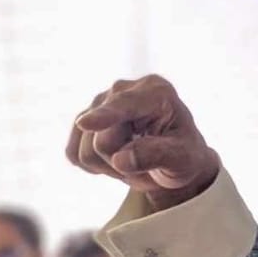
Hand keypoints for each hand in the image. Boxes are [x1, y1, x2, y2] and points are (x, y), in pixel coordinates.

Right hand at [67, 75, 220, 211]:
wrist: (171, 160)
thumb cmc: (183, 155)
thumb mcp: (182, 158)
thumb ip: (156, 155)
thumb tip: (120, 160)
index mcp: (156, 91)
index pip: (124, 105)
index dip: (105, 116)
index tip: (86, 124)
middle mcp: (124, 89)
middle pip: (102, 137)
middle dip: (121, 160)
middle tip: (147, 163)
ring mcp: (100, 103)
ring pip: (85, 148)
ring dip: (109, 166)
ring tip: (134, 160)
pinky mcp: (84, 120)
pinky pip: (73, 153)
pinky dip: (94, 166)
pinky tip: (116, 159)